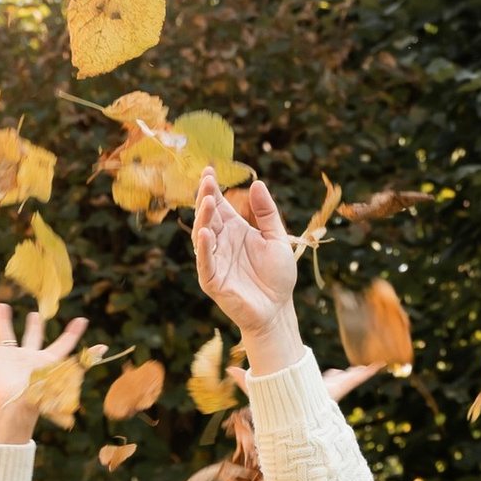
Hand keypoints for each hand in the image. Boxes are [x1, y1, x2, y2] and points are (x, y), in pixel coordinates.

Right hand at [0, 303, 88, 445]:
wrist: (16, 408)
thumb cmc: (40, 395)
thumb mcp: (64, 375)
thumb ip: (83, 361)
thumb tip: (105, 347)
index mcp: (48, 362)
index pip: (64, 345)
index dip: (73, 333)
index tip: (81, 320)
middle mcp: (30, 358)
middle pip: (33, 337)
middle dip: (35, 326)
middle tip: (36, 314)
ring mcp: (12, 357)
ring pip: (7, 334)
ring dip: (4, 320)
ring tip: (2, 305)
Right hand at [192, 170, 304, 370]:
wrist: (278, 309)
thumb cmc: (278, 277)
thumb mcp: (277, 238)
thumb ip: (267, 213)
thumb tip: (257, 184)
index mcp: (234, 230)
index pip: (218, 205)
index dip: (212, 188)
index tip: (209, 170)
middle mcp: (221, 243)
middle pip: (207, 217)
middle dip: (205, 198)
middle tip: (206, 182)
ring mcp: (215, 261)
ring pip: (202, 237)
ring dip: (202, 219)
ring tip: (207, 202)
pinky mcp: (213, 281)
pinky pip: (205, 263)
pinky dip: (204, 249)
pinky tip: (206, 234)